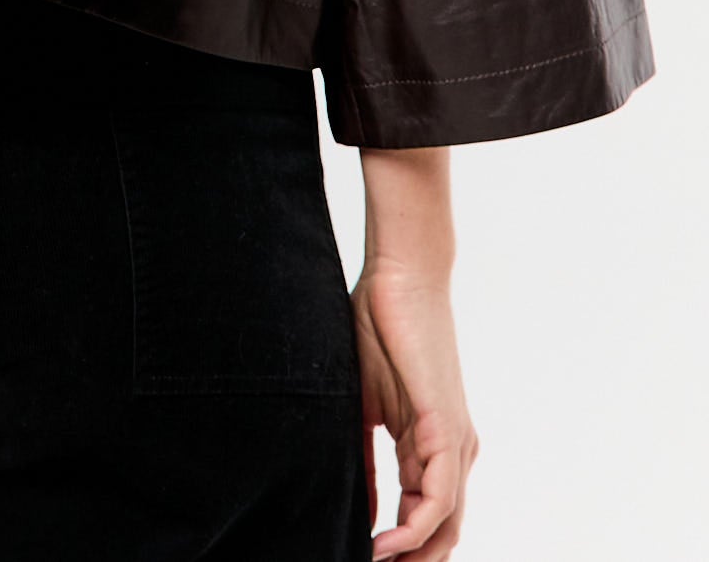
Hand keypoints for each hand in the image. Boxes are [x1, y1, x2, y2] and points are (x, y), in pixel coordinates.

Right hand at [353, 264, 479, 559]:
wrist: (398, 276)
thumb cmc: (377, 326)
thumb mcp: (363, 403)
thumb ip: (364, 454)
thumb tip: (357, 503)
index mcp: (431, 443)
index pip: (423, 514)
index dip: (399, 547)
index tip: (362, 558)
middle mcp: (452, 449)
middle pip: (441, 530)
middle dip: (411, 560)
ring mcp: (454, 440)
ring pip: (446, 523)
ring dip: (414, 554)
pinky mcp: (446, 427)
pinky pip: (441, 496)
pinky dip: (416, 526)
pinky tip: (386, 542)